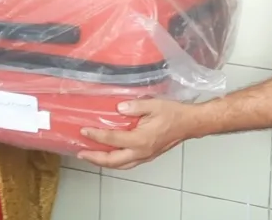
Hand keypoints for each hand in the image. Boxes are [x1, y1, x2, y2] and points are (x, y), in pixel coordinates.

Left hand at [76, 99, 201, 168]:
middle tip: (81, 153)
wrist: (190, 124)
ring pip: (120, 165)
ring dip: (103, 162)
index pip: (112, 139)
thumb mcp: (154, 104)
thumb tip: (118, 108)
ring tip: (91, 157)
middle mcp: (141, 152)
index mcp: (140, 139)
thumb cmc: (173, 113)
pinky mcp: (148, 156)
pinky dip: (115, 162)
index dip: (96, 135)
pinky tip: (110, 156)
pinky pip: (127, 164)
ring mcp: (145, 156)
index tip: (84, 130)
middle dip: (94, 157)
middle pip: (112, 160)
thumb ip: (135, 107)